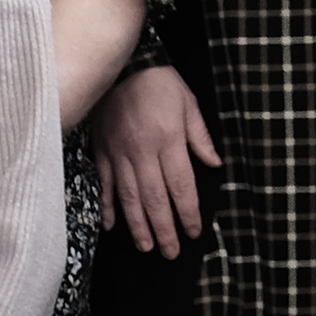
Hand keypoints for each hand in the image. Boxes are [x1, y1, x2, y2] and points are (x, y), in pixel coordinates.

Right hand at [102, 66, 220, 255]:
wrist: (122, 62)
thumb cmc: (159, 82)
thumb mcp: (189, 104)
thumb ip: (200, 137)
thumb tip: (214, 164)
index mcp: (169, 141)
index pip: (181, 186)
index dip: (187, 213)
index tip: (193, 232)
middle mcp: (143, 152)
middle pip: (155, 199)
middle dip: (164, 229)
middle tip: (170, 252)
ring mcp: (119, 153)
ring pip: (129, 197)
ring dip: (138, 225)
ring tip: (146, 246)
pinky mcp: (101, 150)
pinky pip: (104, 183)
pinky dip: (108, 206)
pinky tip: (112, 225)